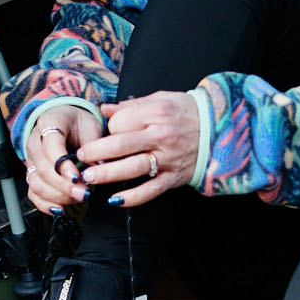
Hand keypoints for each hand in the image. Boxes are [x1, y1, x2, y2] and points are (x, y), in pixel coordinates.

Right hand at [23, 105, 103, 209]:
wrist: (67, 120)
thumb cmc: (80, 123)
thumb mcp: (91, 126)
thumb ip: (93, 145)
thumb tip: (99, 168)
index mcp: (49, 123)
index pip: (51, 146)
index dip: (63, 165)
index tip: (78, 177)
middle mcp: (35, 142)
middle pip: (43, 168)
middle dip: (64, 185)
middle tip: (84, 194)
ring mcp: (31, 160)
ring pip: (36, 182)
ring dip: (57, 196)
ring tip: (78, 199)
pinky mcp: (33, 174)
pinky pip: (33, 192)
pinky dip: (44, 204)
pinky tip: (60, 209)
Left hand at [76, 91, 198, 206]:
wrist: (219, 130)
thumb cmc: (185, 112)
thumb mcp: (161, 99)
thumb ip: (131, 105)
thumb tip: (105, 109)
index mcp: (156, 113)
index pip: (121, 122)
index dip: (108, 128)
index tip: (106, 132)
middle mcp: (161, 136)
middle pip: (121, 145)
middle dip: (96, 152)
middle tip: (80, 158)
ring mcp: (168, 158)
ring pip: (132, 168)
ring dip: (108, 174)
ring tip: (88, 178)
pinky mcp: (174, 177)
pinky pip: (151, 190)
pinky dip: (132, 197)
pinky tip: (115, 200)